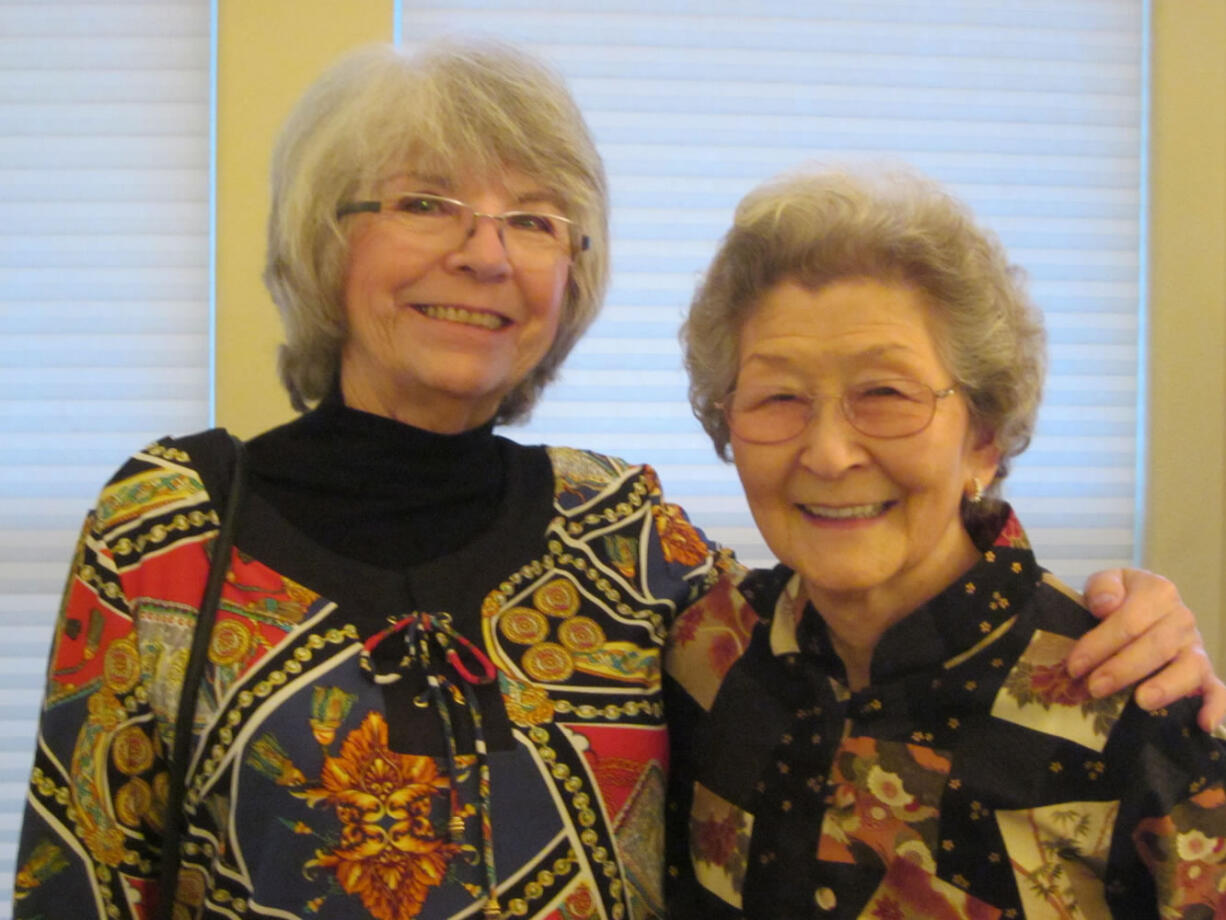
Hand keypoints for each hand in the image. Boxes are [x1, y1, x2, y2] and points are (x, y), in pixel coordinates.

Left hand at [1066, 568, 1225, 731]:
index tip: (1075, 665)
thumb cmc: (1117, 600)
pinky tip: (1203, 723)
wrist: (1136, 606)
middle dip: (1122, 669)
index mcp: (1158, 592)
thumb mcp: (1105, 583)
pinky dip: (1215, 706)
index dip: (1099, 644)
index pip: (1129, 620)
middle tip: (1095, 687)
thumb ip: (1102, 587)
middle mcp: (1182, 618)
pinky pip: (1217, 690)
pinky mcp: (1204, 672)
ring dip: (1165, 686)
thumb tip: (1105, 606)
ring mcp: (1195, 646)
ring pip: (1189, 667)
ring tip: (1141, 701)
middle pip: (1156, 646)